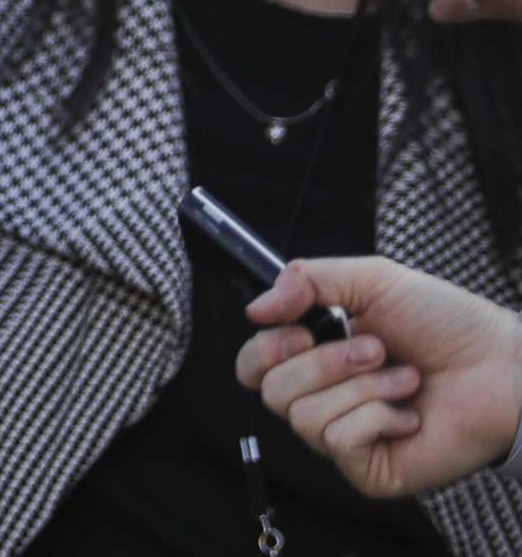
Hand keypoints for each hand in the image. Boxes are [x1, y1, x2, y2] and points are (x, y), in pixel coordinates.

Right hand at [238, 256, 521, 498]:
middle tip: (375, 348)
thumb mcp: (372, 280)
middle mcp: (324, 398)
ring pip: (304, 416)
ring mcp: (344, 438)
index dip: (264, 348)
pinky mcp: (367, 470)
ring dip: (362, 387)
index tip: (301, 329)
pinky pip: (339, 440)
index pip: (252, 366)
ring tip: (405, 377)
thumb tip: (254, 309)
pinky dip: (377, 416)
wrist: (501, 368)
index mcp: (315, 355)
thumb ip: (306, 279)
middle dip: (324, 362)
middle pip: (270, 389)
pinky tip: (409, 412)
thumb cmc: (445, 323)